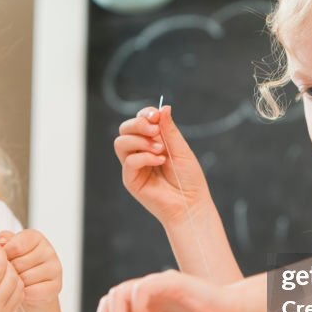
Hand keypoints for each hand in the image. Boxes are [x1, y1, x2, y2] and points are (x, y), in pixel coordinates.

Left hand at [0, 229, 61, 307]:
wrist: (31, 286)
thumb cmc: (18, 265)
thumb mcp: (9, 249)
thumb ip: (4, 241)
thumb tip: (1, 241)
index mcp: (36, 237)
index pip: (16, 245)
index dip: (4, 255)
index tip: (4, 259)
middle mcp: (48, 251)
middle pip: (19, 263)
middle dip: (9, 271)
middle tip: (9, 274)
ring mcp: (54, 268)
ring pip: (25, 278)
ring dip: (16, 283)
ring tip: (15, 282)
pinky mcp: (56, 286)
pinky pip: (33, 292)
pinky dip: (24, 294)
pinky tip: (22, 291)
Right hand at [113, 106, 209, 223]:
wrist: (190, 203)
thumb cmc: (188, 178)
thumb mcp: (181, 149)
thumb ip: (169, 130)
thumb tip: (163, 108)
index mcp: (152, 142)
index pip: (139, 120)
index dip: (145, 114)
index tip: (156, 116)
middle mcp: (139, 152)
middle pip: (125, 128)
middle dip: (139, 124)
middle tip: (155, 131)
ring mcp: (134, 166)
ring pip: (120, 142)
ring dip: (141, 141)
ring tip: (160, 150)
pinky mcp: (131, 180)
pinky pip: (129, 161)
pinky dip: (144, 157)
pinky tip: (160, 161)